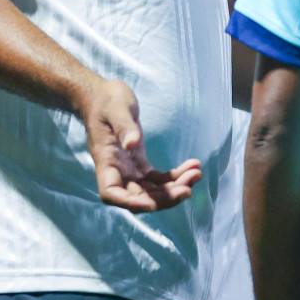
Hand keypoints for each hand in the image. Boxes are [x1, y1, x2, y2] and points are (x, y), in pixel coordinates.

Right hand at [82, 77, 202, 212]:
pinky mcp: (139, 164)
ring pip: (152, 191)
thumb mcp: (116, 108)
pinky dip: (176, 176)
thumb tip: (132, 144)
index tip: (153, 203)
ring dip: (174, 188)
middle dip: (164, 197)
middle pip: (138, 197)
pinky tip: (193, 166)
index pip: (112, 193)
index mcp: (106, 161)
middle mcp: (117, 171)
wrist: (103, 96)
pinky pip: (158, 179)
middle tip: (189, 188)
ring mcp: (129, 170)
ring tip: (196, 174)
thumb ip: (124, 126)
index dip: (132, 203)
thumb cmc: (107, 100)